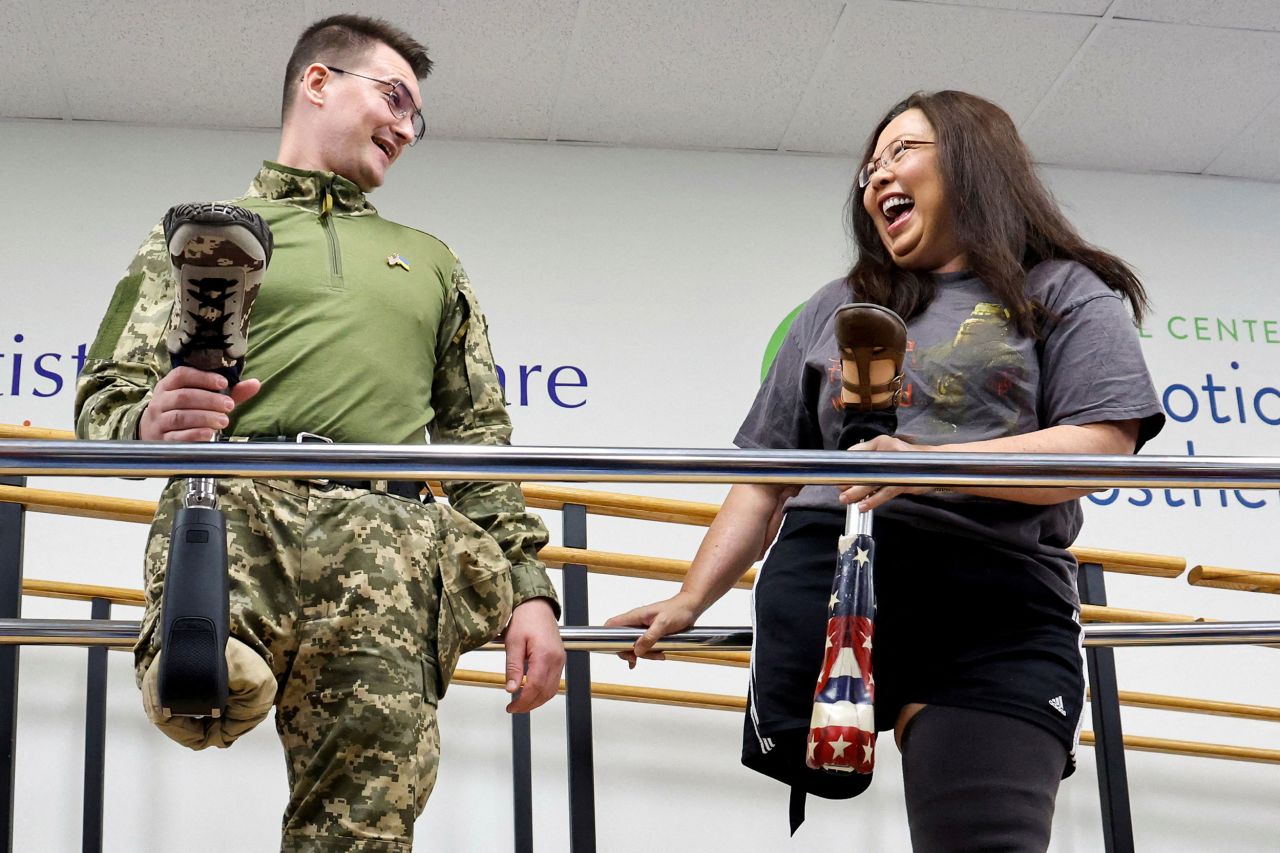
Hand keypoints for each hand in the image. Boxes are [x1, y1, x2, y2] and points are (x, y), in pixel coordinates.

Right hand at [138, 367, 260, 440]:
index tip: (223, 383)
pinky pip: (176, 437)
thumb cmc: (186, 411)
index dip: (203, 377)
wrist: (155, 433)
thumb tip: (255, 384)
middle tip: (229, 406)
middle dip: (209, 400)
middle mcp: (160, 401)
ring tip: (224, 420)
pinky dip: (193, 434)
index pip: (182, 375)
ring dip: (204, 417)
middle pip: (183, 397)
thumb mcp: (203, 399)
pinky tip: (209, 434)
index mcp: (169, 386)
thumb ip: (229, 392)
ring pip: (180, 417)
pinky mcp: (161, 440)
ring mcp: (158, 421)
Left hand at [501, 598, 564, 713]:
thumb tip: (511, 688)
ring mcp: (560, 660)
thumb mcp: (513, 642)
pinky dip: (542, 691)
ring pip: (551, 690)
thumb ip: (513, 667)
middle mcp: (557, 659)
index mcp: (545, 655)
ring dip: (537, 700)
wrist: (537, 606)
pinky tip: (530, 691)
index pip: (536, 686)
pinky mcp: (559, 660)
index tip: (511, 707)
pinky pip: (553, 682)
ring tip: (520, 702)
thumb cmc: (526, 618)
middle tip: (514, 708)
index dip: (523, 701)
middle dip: (529, 704)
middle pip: (546, 692)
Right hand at [604, 591, 702, 667]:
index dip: (608, 638)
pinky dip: (650, 653)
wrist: (690, 607)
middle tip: (639, 659)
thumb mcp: (664, 624)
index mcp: (635, 616)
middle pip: (622, 640)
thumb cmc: (678, 610)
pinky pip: (645, 646)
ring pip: (635, 646)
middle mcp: (636, 623)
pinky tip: (658, 655)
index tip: (619, 650)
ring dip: (645, 654)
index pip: (612, 624)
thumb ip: (649, 637)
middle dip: (630, 652)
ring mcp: (643, 629)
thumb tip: (637, 650)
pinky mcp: (650, 634)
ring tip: (659, 655)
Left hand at [839, 434, 930, 510]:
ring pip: (872, 481)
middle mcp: (888, 451)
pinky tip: (864, 506)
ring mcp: (897, 466)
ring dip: (857, 492)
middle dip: (848, 480)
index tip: (837, 474)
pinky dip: (873, 500)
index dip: (846, 464)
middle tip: (839, 488)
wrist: (936, 465)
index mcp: (882, 443)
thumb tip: (850, 468)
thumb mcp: (889, 452)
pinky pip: (885, 492)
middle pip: (862, 467)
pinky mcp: (903, 481)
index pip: (857, 452)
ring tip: (846, 499)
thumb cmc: (907, 461)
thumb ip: (871, 456)